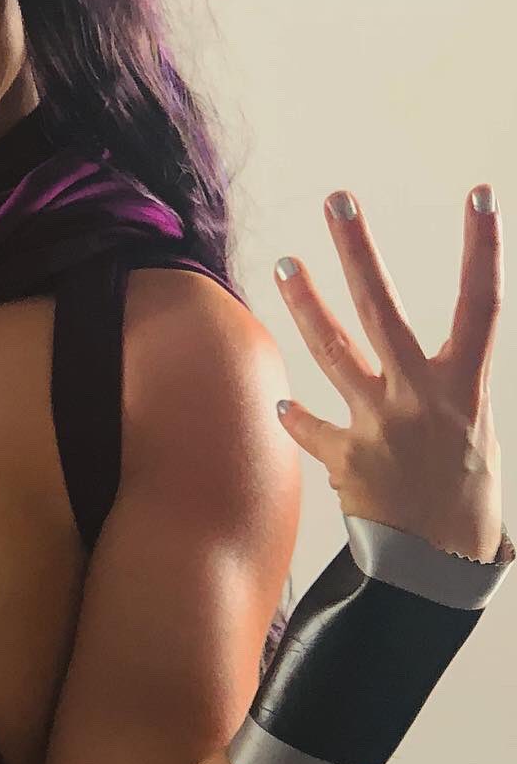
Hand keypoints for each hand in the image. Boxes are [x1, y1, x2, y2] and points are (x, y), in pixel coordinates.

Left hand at [274, 186, 503, 562]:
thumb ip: (439, 388)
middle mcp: (420, 398)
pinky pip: (311, 428)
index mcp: (464, 387)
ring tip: (285, 262)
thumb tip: (411, 362)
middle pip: (382, 309)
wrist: (440, 568)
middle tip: (337, 201)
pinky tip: (280, 403)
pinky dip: (296, 417)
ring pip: (332, 350)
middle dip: (359, 250)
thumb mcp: (471, 432)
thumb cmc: (462, 494)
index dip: (482, 248)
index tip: (478, 195)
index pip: (481, 303)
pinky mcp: (345, 459)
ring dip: (305, 304)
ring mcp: (378, 425)